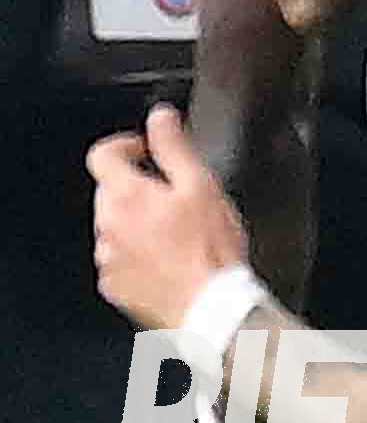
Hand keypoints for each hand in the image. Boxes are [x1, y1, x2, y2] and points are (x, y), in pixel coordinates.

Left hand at [86, 104, 250, 329]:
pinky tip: (171, 256)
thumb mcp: (201, 184)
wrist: (209, 305)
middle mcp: (107, 226)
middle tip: (178, 194)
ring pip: (115, 224)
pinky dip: (139, 250)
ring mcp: (108, 257)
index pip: (102, 155)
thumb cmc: (210, 248)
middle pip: (110, 190)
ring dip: (139, 219)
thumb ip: (174, 145)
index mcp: (126, 196)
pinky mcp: (114, 284)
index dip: (127, 145)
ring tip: (179, 230)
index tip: (149, 151)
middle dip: (139, 184)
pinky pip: (120, 256)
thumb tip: (160, 117)